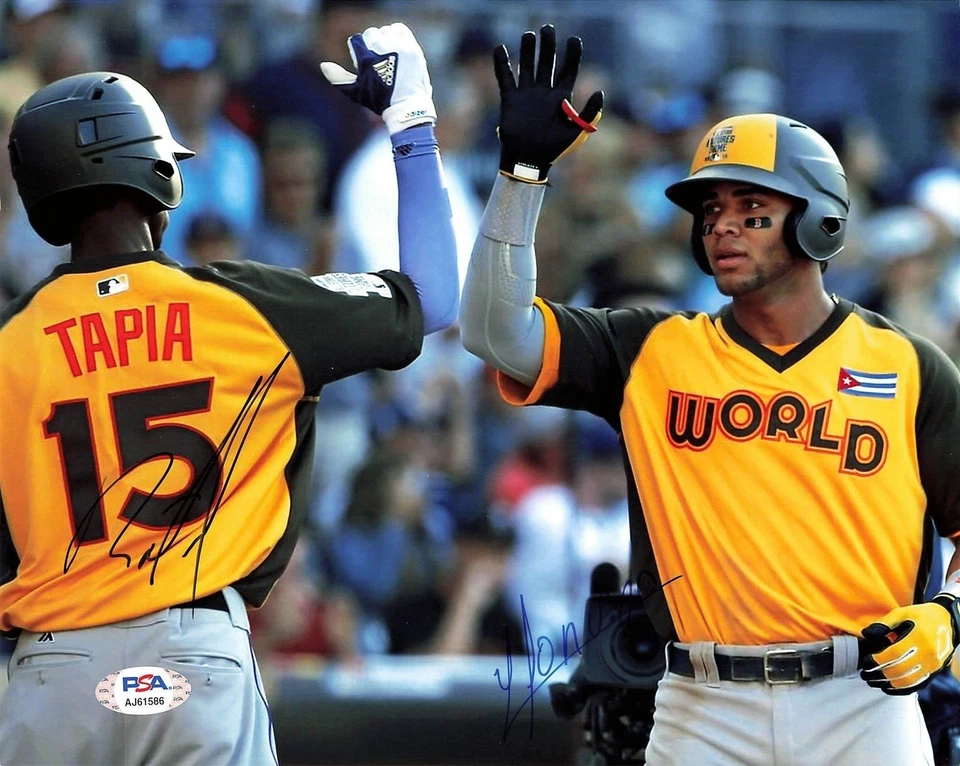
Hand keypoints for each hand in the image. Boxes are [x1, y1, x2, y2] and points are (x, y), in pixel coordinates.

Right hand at [320, 22, 435, 134]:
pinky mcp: (412, 48)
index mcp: (366, 59)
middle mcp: (382, 50)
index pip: (357, 39)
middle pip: (372, 34)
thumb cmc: (379, 101)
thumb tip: (324, 65)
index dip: (359, 49)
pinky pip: (401, 30)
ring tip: (388, 53)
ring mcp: (399, 48)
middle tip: (378, 58)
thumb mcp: (356, 91)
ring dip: (385, 39)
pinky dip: (397, 35)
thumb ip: (338, 77)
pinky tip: (397, 45)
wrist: (407, 107)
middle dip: (372, 44)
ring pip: (387, 31)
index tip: (365, 61)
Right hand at [494, 24, 602, 182]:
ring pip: (527, 66)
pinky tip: (500, 49)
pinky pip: (505, 78)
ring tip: (529, 34)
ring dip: (528, 50)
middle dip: (548, 46)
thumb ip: (590, 112)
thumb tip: (599, 91)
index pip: (569, 70)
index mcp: (561, 98)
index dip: (572, 54)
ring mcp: (527, 95)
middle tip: (547, 28)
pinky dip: (502, 64)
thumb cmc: (554, 149)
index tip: (574, 39)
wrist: (528, 161)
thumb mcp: (576, 132)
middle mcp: (544, 92)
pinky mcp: (510, 100)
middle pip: (547, 62)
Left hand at [859, 601, 957, 694]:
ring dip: (888, 684)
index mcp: (919, 637)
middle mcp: (929, 654)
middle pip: (900, 670)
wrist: (948, 622)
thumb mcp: (903, 613)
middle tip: (864, 674)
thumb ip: (884, 624)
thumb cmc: (922, 616)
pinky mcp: (935, 672)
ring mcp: (934, 665)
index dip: (877, 660)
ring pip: (908, 681)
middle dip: (879, 674)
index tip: (865, 662)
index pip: (895, 654)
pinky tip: (888, 687)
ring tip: (873, 681)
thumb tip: (865, 634)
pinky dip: (902, 689)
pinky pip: (918, 685)